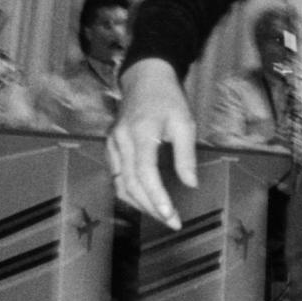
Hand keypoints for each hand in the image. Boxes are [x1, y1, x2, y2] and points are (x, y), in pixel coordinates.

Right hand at [108, 57, 197, 227]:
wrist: (145, 78)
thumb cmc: (167, 99)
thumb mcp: (185, 123)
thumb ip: (186, 155)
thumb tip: (191, 184)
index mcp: (140, 134)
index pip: (145, 174)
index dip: (156, 198)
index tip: (170, 215)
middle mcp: (120, 141)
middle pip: (130, 184)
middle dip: (151, 207)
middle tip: (172, 222)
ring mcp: (112, 144)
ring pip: (120, 183)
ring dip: (139, 203)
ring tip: (162, 215)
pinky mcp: (110, 146)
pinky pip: (117, 176)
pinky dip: (130, 192)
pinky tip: (146, 201)